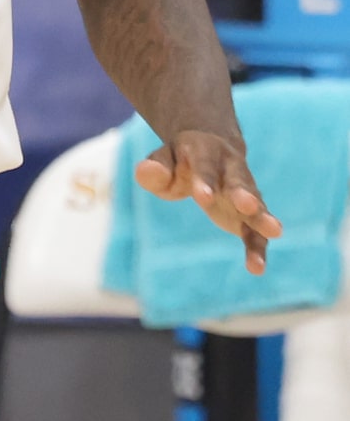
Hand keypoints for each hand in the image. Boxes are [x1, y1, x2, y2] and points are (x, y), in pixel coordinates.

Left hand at [135, 131, 283, 274]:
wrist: (209, 153)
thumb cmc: (180, 161)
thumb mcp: (163, 160)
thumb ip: (155, 168)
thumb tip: (144, 171)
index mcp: (206, 152)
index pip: (205, 167)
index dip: (205, 181)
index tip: (202, 198)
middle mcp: (231, 170)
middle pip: (239, 182)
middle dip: (244, 194)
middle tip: (249, 205)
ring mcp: (244, 193)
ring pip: (256, 207)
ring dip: (263, 219)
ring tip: (276, 232)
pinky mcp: (247, 217)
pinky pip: (255, 234)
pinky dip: (257, 249)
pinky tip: (256, 268)